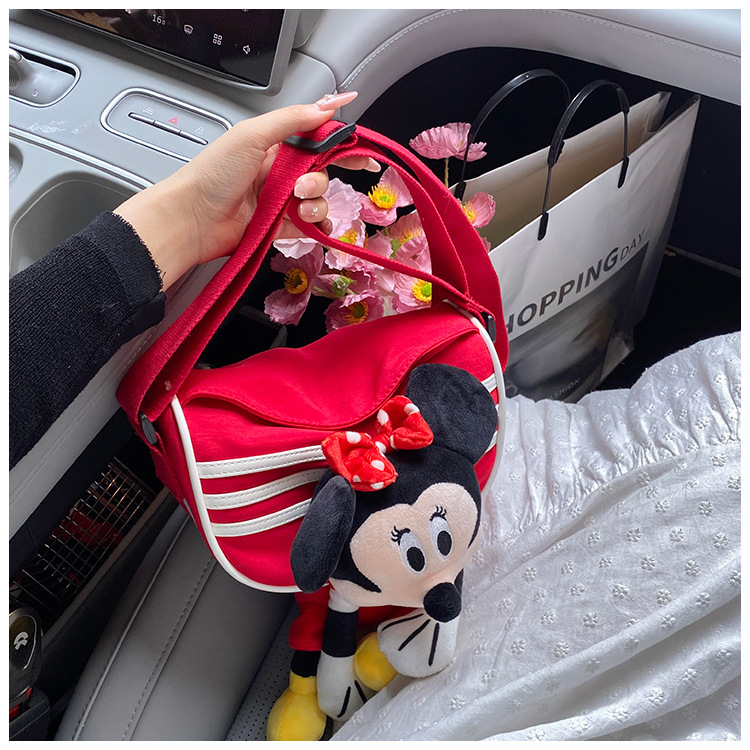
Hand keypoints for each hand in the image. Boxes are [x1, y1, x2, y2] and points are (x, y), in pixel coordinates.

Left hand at [114, 92, 376, 289]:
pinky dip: (318, 225)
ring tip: (294, 205)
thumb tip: (327, 106)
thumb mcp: (252, 134)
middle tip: (302, 185)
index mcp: (275, 144)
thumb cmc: (213, 174)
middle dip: (322, 178)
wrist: (193, 219)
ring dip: (315, 202)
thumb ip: (293, 119)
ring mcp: (282, 200)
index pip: (318, 138)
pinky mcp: (282, 226)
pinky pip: (313, 225)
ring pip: (320, 199)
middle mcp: (280, 171)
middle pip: (324, 171)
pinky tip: (310, 223)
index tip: (362, 150)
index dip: (342, 142)